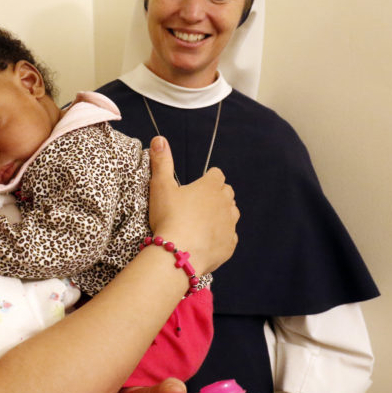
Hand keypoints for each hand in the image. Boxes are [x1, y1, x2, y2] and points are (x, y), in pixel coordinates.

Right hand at [146, 136, 238, 273]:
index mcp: (210, 187)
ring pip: (232, 213)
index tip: (200, 183)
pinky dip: (222, 236)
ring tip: (206, 221)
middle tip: (201, 202)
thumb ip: (161, 162)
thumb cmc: (169, 217)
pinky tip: (208, 240)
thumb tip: (159, 139)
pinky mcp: (230, 245)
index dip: (209, 177)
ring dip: (222, 214)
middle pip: (227, 192)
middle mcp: (225, 203)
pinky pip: (230, 236)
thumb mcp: (160, 187)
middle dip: (218, 194)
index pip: (217, 174)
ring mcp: (230, 225)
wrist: (179, 254)